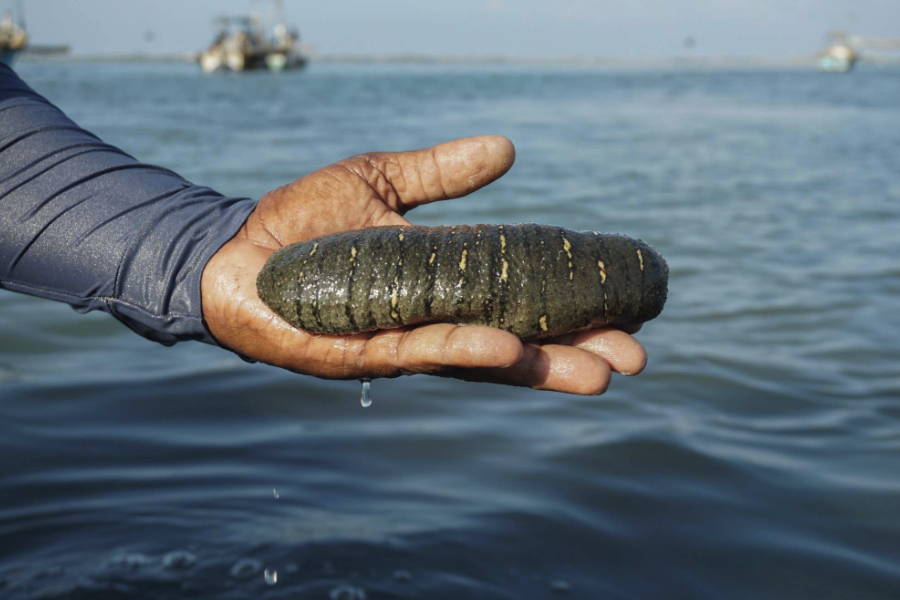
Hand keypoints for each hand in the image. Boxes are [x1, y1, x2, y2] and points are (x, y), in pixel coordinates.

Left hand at [201, 136, 646, 394]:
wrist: (232, 246)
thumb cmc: (303, 221)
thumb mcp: (382, 182)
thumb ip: (441, 175)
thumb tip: (509, 149)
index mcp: (440, 290)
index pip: (516, 306)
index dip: (567, 313)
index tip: (624, 312)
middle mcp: (428, 325)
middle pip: (513, 345)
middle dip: (571, 355)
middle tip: (633, 359)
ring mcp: (398, 345)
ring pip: (478, 361)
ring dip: (537, 368)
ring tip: (597, 372)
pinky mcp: (360, 355)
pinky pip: (420, 353)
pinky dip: (464, 352)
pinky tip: (509, 352)